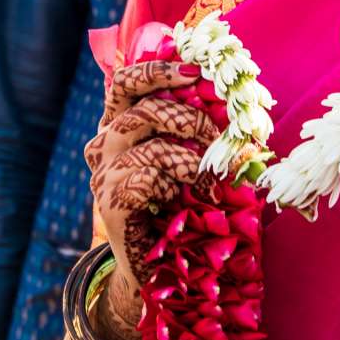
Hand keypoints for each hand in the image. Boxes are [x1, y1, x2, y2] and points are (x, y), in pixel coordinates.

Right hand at [82, 59, 214, 339]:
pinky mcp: (109, 205)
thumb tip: (236, 104)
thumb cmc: (178, 208)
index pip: (125, 83)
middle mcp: (105, 145)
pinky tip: (180, 202)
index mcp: (120, 126)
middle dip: (186, 116)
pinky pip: (145, 181)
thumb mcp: (188, 161)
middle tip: (217, 134)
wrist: (154, 268)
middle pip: (137, 109)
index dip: (157, 71)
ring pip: (150, 148)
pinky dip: (173, 187)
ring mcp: (103, 176)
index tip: (194, 70)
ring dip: (191, 160)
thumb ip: (196, 131)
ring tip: (210, 179)